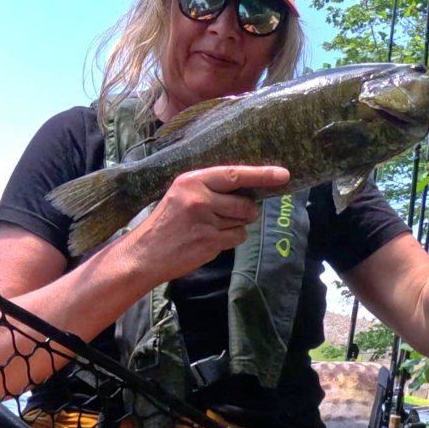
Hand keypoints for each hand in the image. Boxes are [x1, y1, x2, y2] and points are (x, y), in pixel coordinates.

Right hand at [135, 165, 289, 280]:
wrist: (145, 253)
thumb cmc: (166, 222)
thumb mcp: (181, 194)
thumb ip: (210, 188)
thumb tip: (248, 189)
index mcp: (192, 180)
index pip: (234, 174)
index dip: (261, 174)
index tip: (283, 174)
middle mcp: (200, 198)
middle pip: (245, 202)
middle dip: (245, 211)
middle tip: (227, 215)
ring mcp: (206, 221)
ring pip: (243, 221)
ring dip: (235, 226)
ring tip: (211, 228)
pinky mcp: (210, 242)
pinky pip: (237, 237)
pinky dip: (230, 240)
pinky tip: (210, 240)